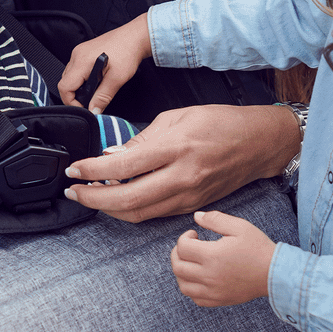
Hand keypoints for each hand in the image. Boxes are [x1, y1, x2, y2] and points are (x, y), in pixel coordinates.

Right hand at [57, 13, 151, 111]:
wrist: (135, 37)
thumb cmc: (128, 53)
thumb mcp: (117, 79)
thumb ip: (103, 97)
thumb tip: (93, 111)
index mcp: (82, 61)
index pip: (64, 87)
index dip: (71, 101)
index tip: (85, 107)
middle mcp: (76, 55)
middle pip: (65, 82)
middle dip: (76, 95)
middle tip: (92, 100)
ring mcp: (79, 52)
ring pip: (70, 76)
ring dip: (79, 86)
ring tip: (96, 89)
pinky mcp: (83, 51)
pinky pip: (76, 69)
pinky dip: (82, 78)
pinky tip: (96, 80)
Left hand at [64, 103, 300, 220]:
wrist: (259, 144)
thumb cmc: (220, 123)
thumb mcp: (176, 117)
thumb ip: (142, 139)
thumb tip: (112, 155)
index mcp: (176, 148)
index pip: (124, 165)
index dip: (93, 170)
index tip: (74, 169)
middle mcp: (182, 177)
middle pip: (128, 199)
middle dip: (93, 198)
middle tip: (72, 190)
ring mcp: (188, 197)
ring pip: (139, 213)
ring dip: (108, 208)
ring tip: (87, 196)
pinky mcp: (192, 207)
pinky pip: (153, 214)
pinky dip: (129, 210)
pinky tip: (115, 199)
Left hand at [171, 210, 275, 306]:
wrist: (275, 274)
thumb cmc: (257, 248)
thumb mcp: (239, 226)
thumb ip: (215, 219)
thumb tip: (196, 217)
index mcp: (213, 256)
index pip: (182, 247)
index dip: (184, 237)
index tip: (194, 234)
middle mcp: (209, 276)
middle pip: (178, 267)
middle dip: (177, 253)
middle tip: (187, 247)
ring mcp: (213, 291)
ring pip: (183, 285)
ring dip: (181, 272)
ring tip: (190, 262)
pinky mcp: (219, 300)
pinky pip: (195, 298)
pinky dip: (191, 288)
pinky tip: (198, 278)